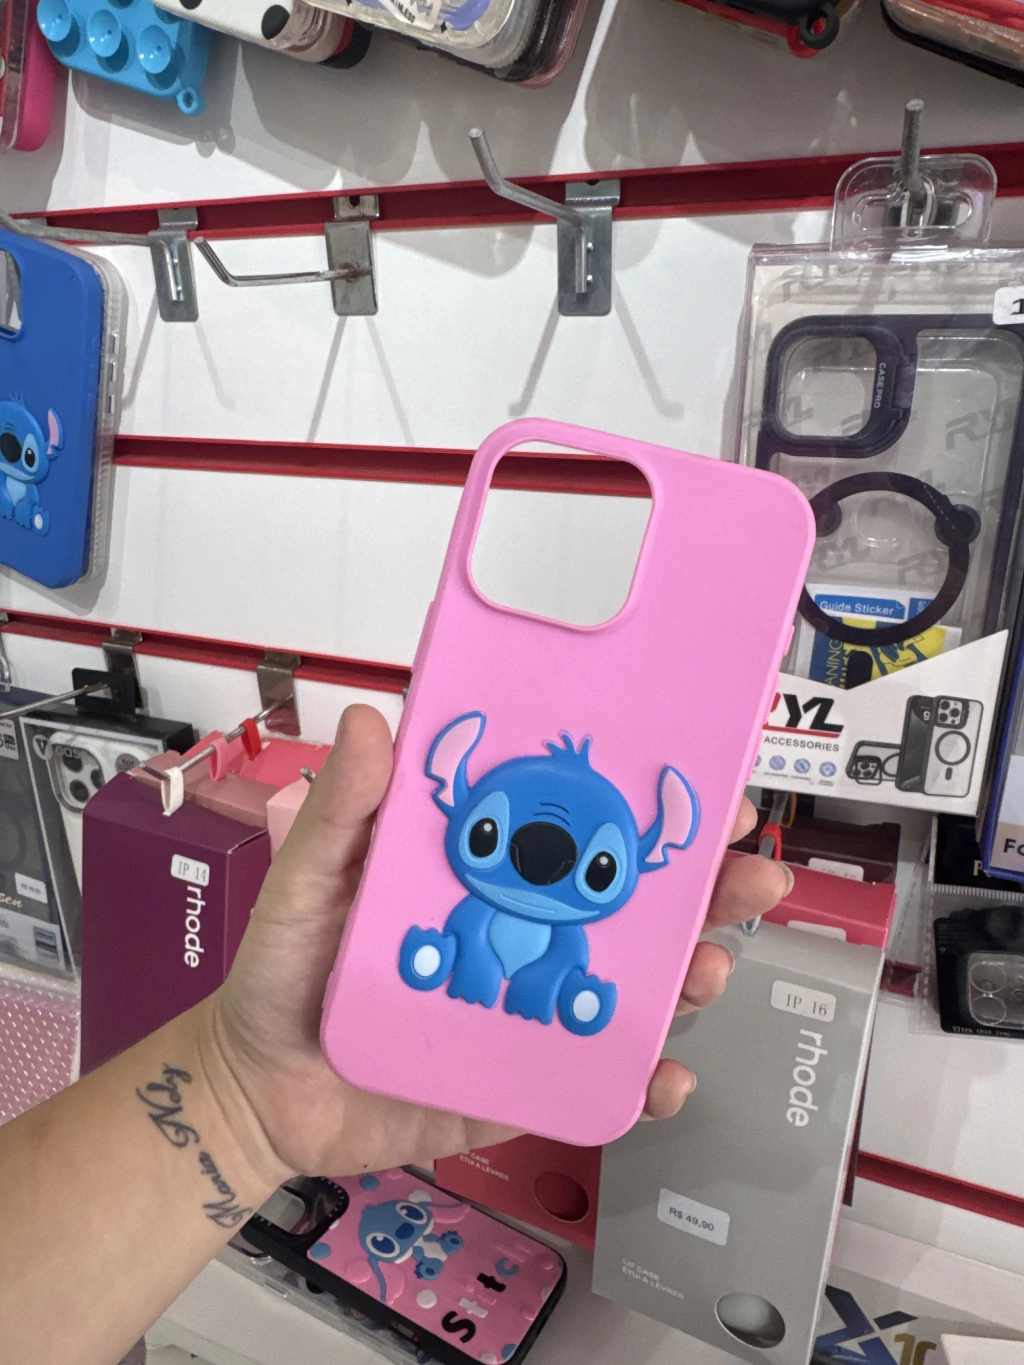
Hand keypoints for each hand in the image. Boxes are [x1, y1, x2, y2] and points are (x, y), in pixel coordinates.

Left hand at [208, 705, 791, 1182]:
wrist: (263, 1095)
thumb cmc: (286, 970)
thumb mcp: (312, 880)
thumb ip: (344, 811)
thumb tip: (375, 718)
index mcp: (484, 870)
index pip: (577, 827)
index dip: (643, 807)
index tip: (706, 785)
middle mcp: (523, 930)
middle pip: (630, 906)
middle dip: (705, 892)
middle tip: (752, 878)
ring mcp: (531, 1007)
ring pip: (632, 988)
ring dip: (690, 977)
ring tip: (711, 972)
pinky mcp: (524, 1078)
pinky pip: (596, 1078)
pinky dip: (641, 1081)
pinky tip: (664, 1079)